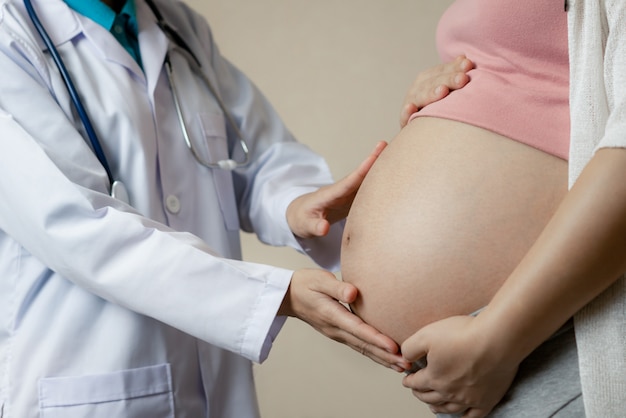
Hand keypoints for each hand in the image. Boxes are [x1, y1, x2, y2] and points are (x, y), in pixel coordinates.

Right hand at [279, 268, 410, 371]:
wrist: (289, 296)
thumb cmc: (305, 284)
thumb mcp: (318, 279)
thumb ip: (336, 286)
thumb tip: (353, 293)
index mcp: (332, 315)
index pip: (358, 329)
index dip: (376, 339)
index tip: (393, 347)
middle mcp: (336, 329)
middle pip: (364, 345)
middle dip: (386, 356)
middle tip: (407, 364)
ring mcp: (337, 334)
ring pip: (363, 349)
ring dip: (383, 359)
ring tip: (402, 367)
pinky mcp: (340, 334)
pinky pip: (360, 346)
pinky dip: (375, 354)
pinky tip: (387, 359)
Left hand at [286, 141, 386, 238]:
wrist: (300, 215)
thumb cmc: (301, 219)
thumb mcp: (305, 226)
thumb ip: (314, 227)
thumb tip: (324, 229)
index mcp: (330, 194)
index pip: (348, 182)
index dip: (361, 170)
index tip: (373, 158)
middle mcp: (341, 190)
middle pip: (360, 175)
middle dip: (373, 160)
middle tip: (386, 144)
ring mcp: (348, 193)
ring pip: (365, 180)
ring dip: (379, 168)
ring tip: (396, 155)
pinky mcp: (353, 199)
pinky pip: (367, 189)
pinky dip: (379, 182)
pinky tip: (393, 176)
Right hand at [400, 55, 473, 127]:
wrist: (419, 130)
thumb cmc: (436, 105)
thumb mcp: (444, 87)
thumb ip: (452, 74)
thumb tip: (464, 58)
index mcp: (427, 79)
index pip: (442, 71)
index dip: (454, 67)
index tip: (469, 64)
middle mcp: (417, 88)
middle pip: (433, 82)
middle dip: (448, 80)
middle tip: (463, 79)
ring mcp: (410, 103)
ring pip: (420, 97)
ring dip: (431, 94)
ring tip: (443, 91)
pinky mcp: (405, 120)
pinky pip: (404, 116)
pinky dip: (406, 112)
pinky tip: (410, 108)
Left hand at [401, 316, 517, 416]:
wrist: (496, 340)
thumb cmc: (463, 334)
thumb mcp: (426, 334)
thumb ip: (410, 348)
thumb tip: (405, 358)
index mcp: (434, 377)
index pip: (416, 383)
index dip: (409, 381)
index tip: (407, 380)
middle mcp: (449, 392)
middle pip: (430, 397)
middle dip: (420, 394)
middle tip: (417, 391)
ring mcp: (469, 398)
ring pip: (448, 408)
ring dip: (438, 407)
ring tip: (433, 406)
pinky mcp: (487, 399)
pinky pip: (473, 416)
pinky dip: (464, 417)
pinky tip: (461, 414)